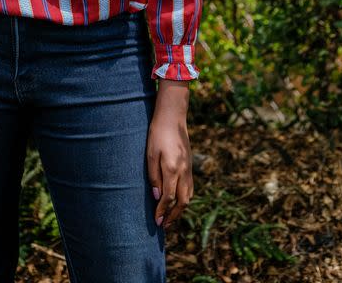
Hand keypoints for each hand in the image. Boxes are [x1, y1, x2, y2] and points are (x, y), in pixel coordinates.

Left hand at [147, 80, 192, 228]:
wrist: (173, 116)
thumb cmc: (157, 133)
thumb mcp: (150, 153)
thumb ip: (153, 176)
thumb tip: (157, 196)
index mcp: (172, 169)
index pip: (168, 198)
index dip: (162, 211)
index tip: (156, 222)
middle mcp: (183, 171)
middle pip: (182, 201)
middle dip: (173, 216)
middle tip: (164, 225)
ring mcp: (189, 168)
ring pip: (189, 196)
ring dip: (180, 209)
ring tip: (171, 217)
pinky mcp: (190, 164)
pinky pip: (191, 187)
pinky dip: (185, 198)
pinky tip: (178, 200)